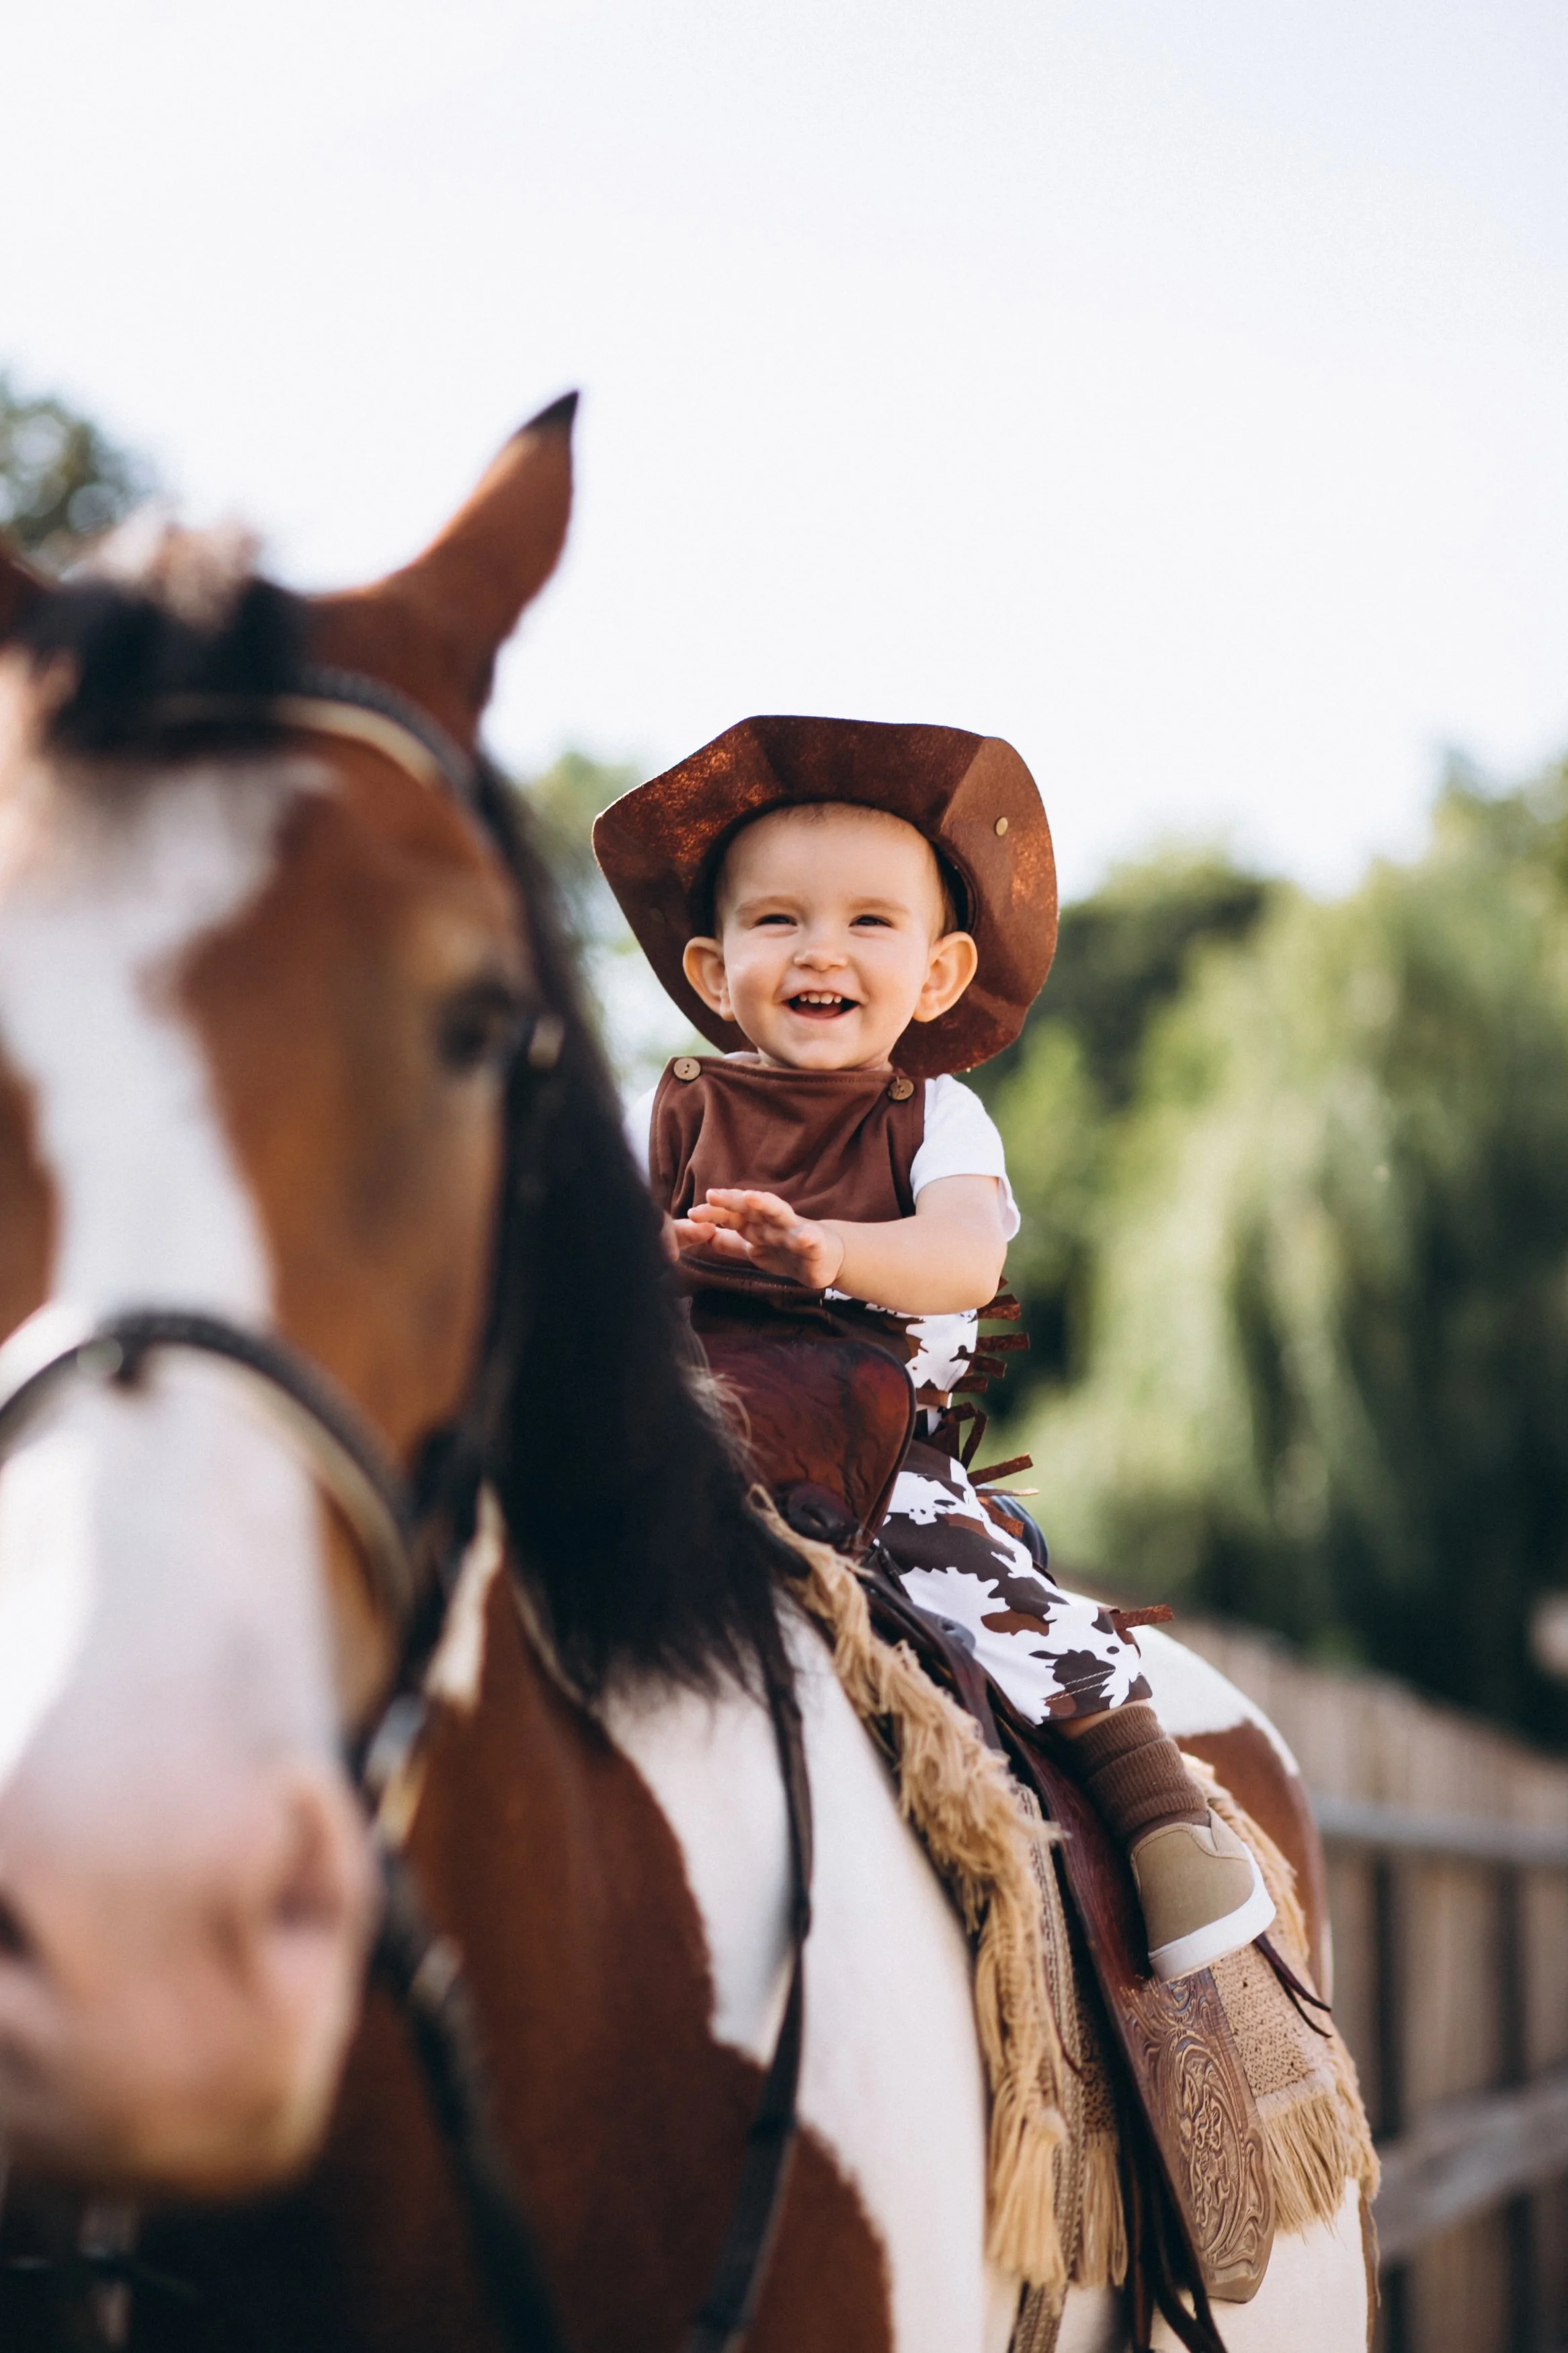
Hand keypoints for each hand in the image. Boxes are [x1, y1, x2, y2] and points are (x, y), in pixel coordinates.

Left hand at [676, 1189, 846, 1289]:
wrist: (825, 1256)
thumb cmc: (786, 1249)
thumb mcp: (754, 1249)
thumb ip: (729, 1243)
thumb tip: (703, 1237)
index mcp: (757, 1224)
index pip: (733, 1215)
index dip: (714, 1213)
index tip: (692, 1213)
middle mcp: (773, 1221)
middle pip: (751, 1207)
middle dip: (732, 1200)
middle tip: (712, 1195)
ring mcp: (794, 1230)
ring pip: (779, 1213)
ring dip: (766, 1204)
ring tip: (752, 1198)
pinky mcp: (815, 1243)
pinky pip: (811, 1239)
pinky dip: (808, 1238)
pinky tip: (805, 1238)